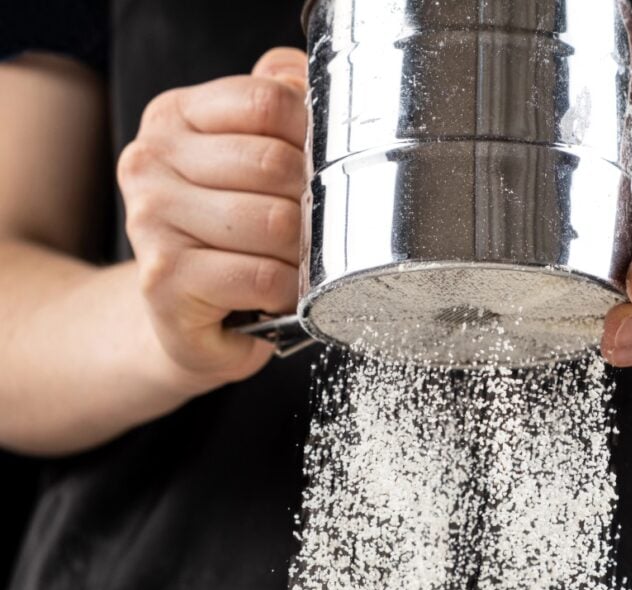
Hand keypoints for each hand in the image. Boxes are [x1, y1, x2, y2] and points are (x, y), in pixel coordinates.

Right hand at [118, 48, 306, 391]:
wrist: (180, 309)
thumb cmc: (227, 230)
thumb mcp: (246, 154)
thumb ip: (274, 103)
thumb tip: (308, 78)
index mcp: (174, 117)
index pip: (266, 101)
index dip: (312, 136)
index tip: (320, 166)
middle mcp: (150, 163)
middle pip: (275, 164)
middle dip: (311, 202)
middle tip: (314, 227)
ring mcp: (149, 221)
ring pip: (274, 223)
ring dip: (303, 252)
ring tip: (296, 262)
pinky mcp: (164, 282)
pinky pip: (261, 277)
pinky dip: (287, 290)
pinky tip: (279, 292)